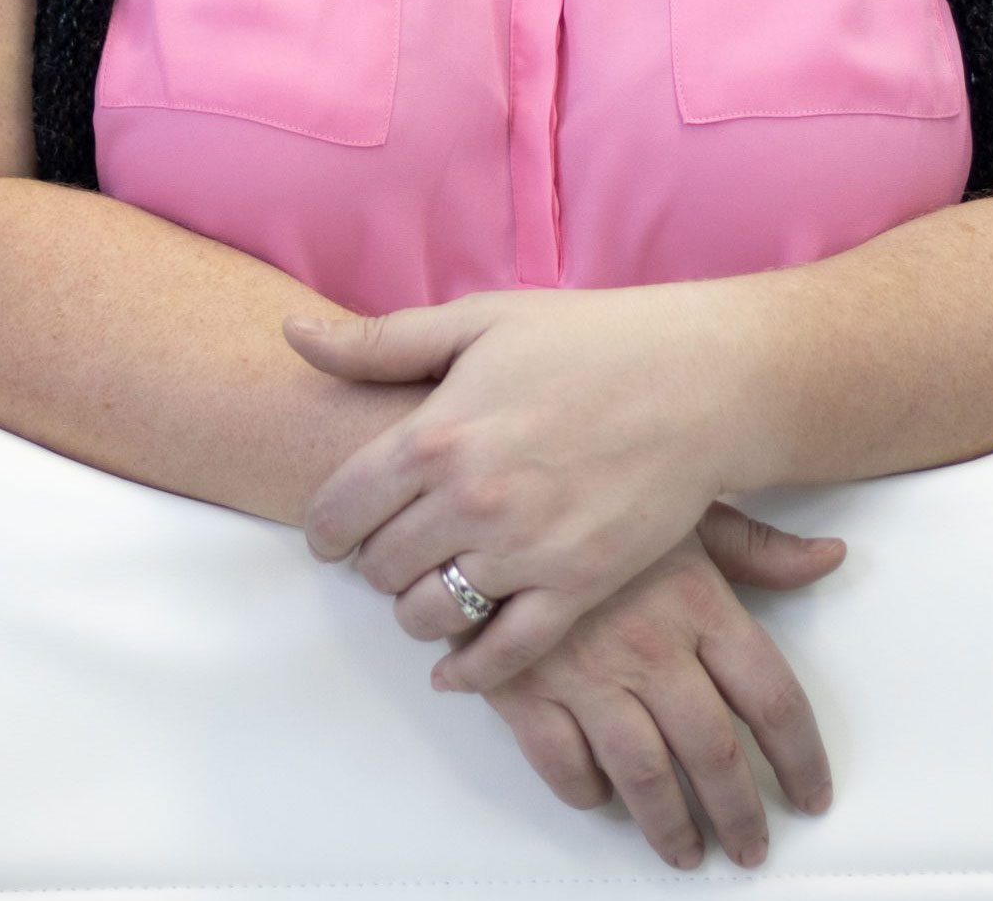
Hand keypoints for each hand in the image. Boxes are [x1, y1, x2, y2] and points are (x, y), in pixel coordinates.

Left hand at [286, 283, 756, 693]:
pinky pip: (501, 656)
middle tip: (390, 550)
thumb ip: (381, 341)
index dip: (326, 526)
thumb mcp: (479, 320)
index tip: (336, 529)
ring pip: (427, 617)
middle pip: (378, 567)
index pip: (340, 508)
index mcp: (435, 432)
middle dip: (373, 563)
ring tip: (429, 587)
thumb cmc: (590, 339)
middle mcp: (469, 500)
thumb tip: (293, 336)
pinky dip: (468, 671)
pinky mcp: (576, 587)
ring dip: (415, 610)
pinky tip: (456, 664)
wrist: (699, 380)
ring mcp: (523, 551)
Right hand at [457, 499, 844, 872]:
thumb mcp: (686, 507)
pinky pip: (565, 766)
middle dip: (738, 813)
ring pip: (643, 777)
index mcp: (699, 603)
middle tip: (749, 846)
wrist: (494, 485)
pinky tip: (600, 796)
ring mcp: (586, 674)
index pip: (772, 699)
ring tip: (684, 850)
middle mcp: (651, 649)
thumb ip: (759, 548)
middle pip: (714, 755)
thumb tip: (828, 559)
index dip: (800, 758)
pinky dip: (586, 792)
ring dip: (669, 826)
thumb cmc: (593, 492)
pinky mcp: (525, 689)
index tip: (811, 794)